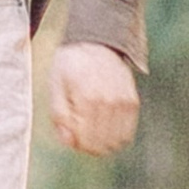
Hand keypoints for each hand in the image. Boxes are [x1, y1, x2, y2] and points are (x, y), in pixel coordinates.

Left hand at [49, 42, 139, 156]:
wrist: (97, 42)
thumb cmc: (71, 65)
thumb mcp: (56, 85)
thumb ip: (60, 114)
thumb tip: (68, 141)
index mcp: (87, 97)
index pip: (85, 138)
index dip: (75, 144)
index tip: (70, 136)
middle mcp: (109, 101)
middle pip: (101, 144)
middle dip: (87, 146)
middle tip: (79, 137)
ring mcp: (124, 102)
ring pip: (116, 142)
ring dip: (103, 145)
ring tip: (91, 133)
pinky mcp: (132, 102)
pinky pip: (127, 133)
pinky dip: (116, 138)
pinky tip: (104, 130)